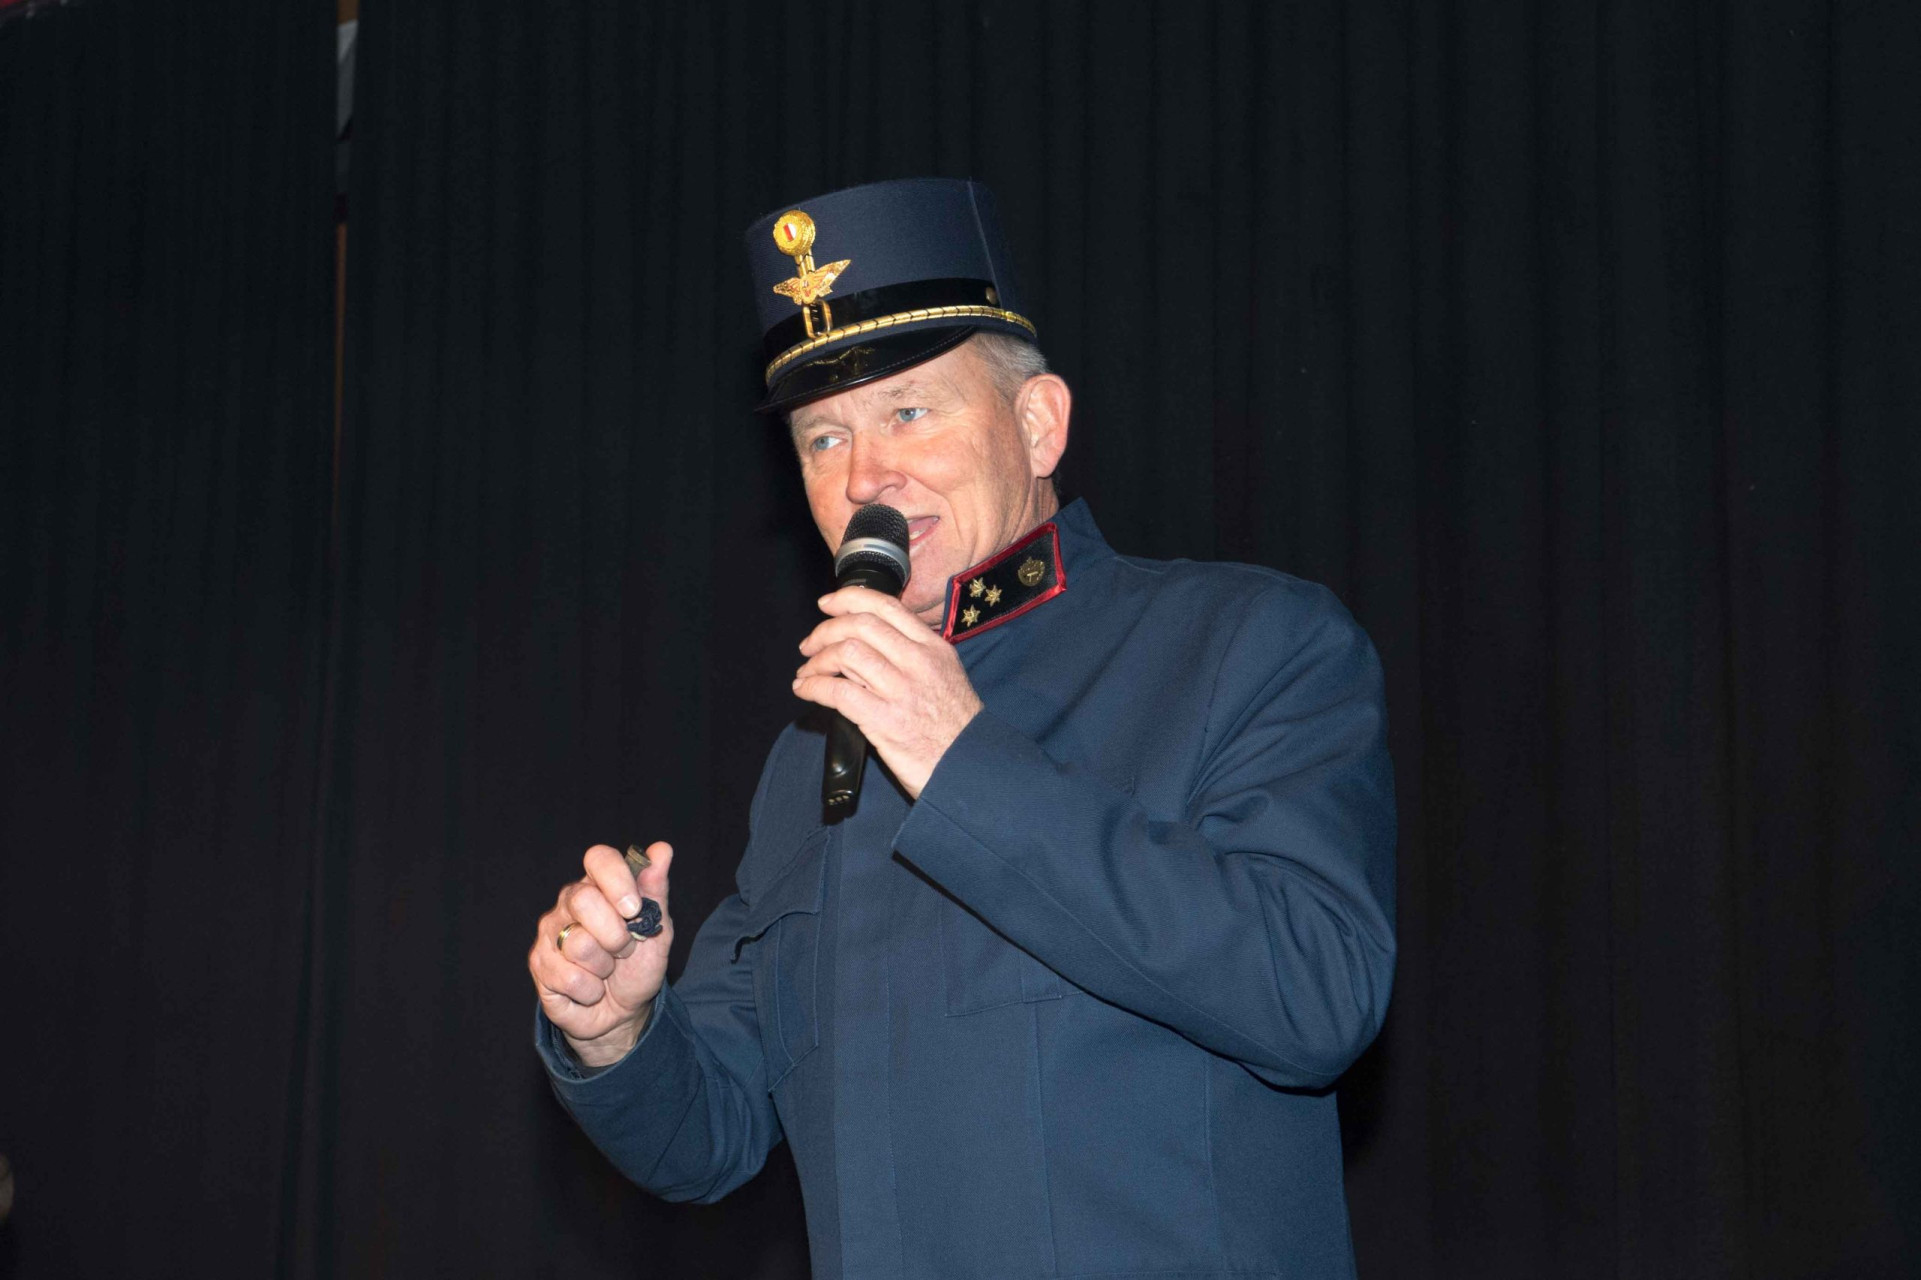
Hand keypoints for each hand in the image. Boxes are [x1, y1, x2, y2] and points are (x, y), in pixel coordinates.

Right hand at [528, 842, 674, 1067]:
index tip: (633, 908)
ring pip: (578, 944)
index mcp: (600, 884)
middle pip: (584, 900)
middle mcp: (569, 901)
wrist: (623, 1011)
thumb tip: (661, 849)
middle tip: (624, 949)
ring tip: (606, 970)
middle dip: (615, 935)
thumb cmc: (638, 965)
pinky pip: (570, 977)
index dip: (616, 879)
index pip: (598, 858)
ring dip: (604, 966)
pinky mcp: (538, 963)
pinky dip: (591, 990)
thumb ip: (656, 891)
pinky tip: (590, 988)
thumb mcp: (657, 930)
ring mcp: (549, 931)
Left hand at [793, 586, 982, 798]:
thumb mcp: (944, 675)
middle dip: (825, 631)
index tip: (827, 604)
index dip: (849, 599)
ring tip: (807, 672)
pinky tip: (805, 690)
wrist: (969, 764)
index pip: (886, 606)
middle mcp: (918, 661)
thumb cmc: (955, 726)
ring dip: (817, 660)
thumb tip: (865, 645)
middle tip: (810, 645)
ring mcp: (901, 690)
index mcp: (933, 648)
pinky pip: (838, 692)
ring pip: (846, 653)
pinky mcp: (884, 720)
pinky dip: (814, 687)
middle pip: (860, 625)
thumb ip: (911, 655)